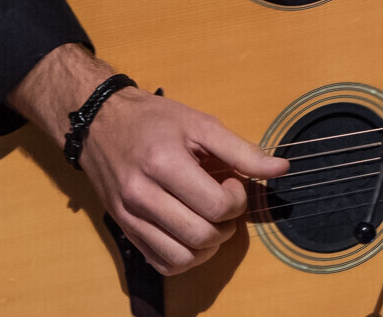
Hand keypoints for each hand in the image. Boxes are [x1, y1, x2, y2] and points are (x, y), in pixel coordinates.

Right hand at [9, 45, 290, 274]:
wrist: (100, 123)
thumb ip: (242, 150)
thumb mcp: (201, 123)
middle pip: (200, 235)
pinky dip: (185, 258)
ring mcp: (129, 217)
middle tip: (224, 203)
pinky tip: (192, 235)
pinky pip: (161, 263)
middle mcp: (142, 195)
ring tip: (210, 220)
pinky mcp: (123, 230)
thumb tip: (282, 169)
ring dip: (208, 246)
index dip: (236, 200)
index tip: (232, 182)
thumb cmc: (154, 120)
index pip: (215, 206)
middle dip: (226, 225)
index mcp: (164, 164)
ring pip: (181, 257)